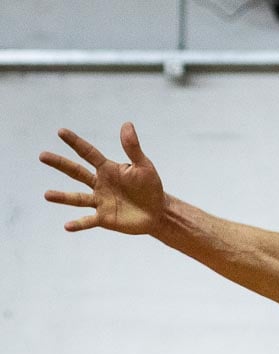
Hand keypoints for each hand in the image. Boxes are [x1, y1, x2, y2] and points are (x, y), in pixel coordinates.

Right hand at [41, 122, 164, 234]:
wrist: (157, 211)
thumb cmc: (150, 186)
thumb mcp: (144, 166)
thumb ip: (133, 148)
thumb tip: (126, 124)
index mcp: (107, 169)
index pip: (88, 153)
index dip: (76, 143)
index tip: (61, 132)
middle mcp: (99, 184)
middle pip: (76, 172)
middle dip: (60, 164)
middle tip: (42, 156)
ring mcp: (100, 201)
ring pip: (78, 198)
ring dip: (63, 197)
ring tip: (47, 195)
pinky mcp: (104, 218)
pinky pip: (89, 221)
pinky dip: (79, 224)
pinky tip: (67, 226)